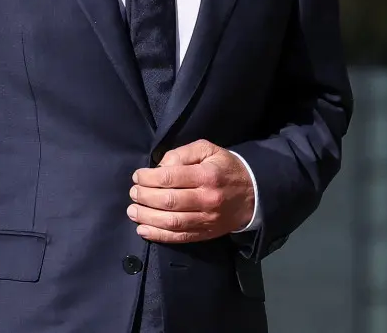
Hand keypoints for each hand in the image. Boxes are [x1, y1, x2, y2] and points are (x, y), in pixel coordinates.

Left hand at [128, 139, 255, 242]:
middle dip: (144, 197)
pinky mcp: (206, 233)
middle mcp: (207, 199)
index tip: (137, 176)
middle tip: (133, 193)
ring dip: (147, 218)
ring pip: (172, 222)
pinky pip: (180, 237)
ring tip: (132, 211)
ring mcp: (207, 219)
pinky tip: (143, 230)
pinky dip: (159, 236)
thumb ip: (181, 154)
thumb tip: (159, 167)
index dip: (148, 178)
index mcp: (206, 175)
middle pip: (168, 201)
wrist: (254, 193)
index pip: (170, 178)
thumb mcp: (207, 150)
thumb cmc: (224, 167)